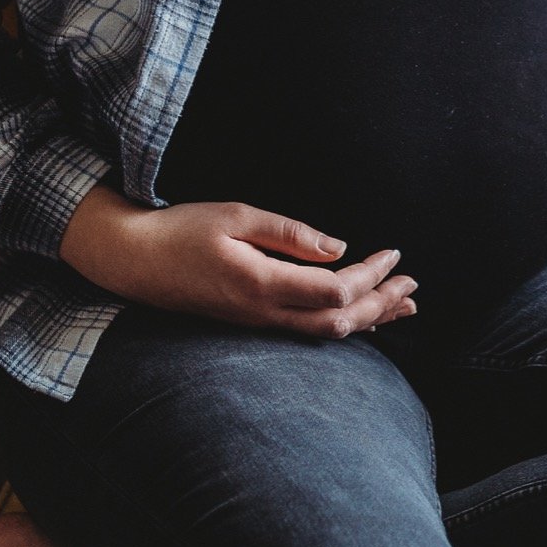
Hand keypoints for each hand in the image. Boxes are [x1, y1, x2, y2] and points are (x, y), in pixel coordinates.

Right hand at [60, 184, 417, 337]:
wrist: (133, 261)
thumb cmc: (179, 231)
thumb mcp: (235, 216)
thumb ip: (290, 234)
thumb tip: (338, 247)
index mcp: (262, 284)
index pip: (335, 290)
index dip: (371, 275)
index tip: (392, 252)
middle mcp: (263, 313)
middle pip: (338, 321)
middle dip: (381, 304)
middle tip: (413, 285)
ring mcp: (257, 323)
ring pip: (325, 331)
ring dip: (368, 318)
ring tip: (403, 305)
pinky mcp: (252, 321)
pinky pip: (307, 328)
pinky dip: (341, 320)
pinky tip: (359, 315)